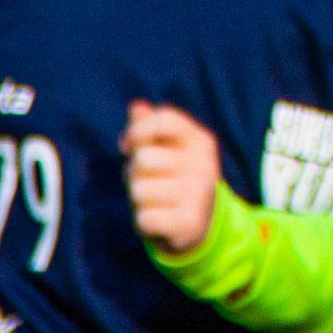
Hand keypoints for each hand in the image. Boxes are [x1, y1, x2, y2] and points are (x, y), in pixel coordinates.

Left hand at [120, 101, 221, 253]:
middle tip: (150, 182)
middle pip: (142, 158)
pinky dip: (145, 223)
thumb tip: (136, 107)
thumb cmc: (176, 181)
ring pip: (138, 190)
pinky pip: (144, 218)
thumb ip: (151, 128)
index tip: (128, 145)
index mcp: (200, 140)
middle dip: (135, 173)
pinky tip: (161, 221)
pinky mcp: (189, 222)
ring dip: (138, 200)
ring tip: (156, 202)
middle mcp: (204, 163)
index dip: (138, 130)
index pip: (164, 119)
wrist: (204, 225)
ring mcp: (198, 193)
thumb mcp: (168, 151)